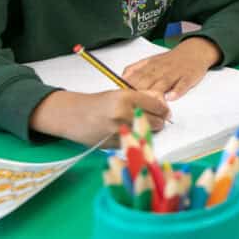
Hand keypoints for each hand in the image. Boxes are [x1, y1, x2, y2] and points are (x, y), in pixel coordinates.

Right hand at [30, 90, 169, 146]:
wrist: (73, 115)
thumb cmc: (98, 103)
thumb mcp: (119, 94)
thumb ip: (141, 98)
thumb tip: (162, 105)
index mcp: (126, 98)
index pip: (156, 105)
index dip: (164, 109)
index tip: (165, 112)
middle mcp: (123, 114)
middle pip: (156, 122)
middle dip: (159, 122)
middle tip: (158, 120)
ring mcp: (118, 131)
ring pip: (146, 135)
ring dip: (148, 132)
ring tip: (143, 127)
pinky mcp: (113, 144)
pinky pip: (134, 143)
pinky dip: (135, 140)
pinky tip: (129, 133)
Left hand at [123, 37, 219, 100]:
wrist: (194, 50)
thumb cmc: (171, 60)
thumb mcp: (151, 60)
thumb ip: (136, 69)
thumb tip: (121, 78)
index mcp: (151, 65)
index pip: (136, 76)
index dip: (128, 86)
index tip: (121, 96)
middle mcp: (161, 69)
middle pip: (147, 81)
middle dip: (139, 92)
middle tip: (132, 105)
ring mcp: (175, 73)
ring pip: (163, 83)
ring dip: (156, 93)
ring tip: (149, 104)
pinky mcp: (188, 77)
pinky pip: (183, 84)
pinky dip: (177, 91)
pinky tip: (171, 98)